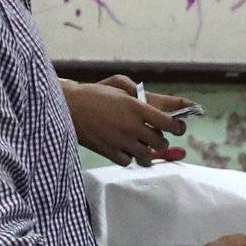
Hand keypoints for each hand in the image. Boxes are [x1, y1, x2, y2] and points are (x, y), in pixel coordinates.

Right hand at [63, 76, 190, 165]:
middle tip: (157, 138)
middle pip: (160, 142)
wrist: (68, 106)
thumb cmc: (93, 93)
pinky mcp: (109, 152)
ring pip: (146, 155)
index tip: (178, 127)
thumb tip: (154, 101)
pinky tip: (124, 149)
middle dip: (162, 141)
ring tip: (142, 145)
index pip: (168, 122)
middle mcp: (132, 125)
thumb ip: (138, 91)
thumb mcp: (117, 84)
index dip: (177, 127)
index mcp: (136, 107)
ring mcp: (121, 141)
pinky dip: (129, 157)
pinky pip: (128, 161)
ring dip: (147, 151)